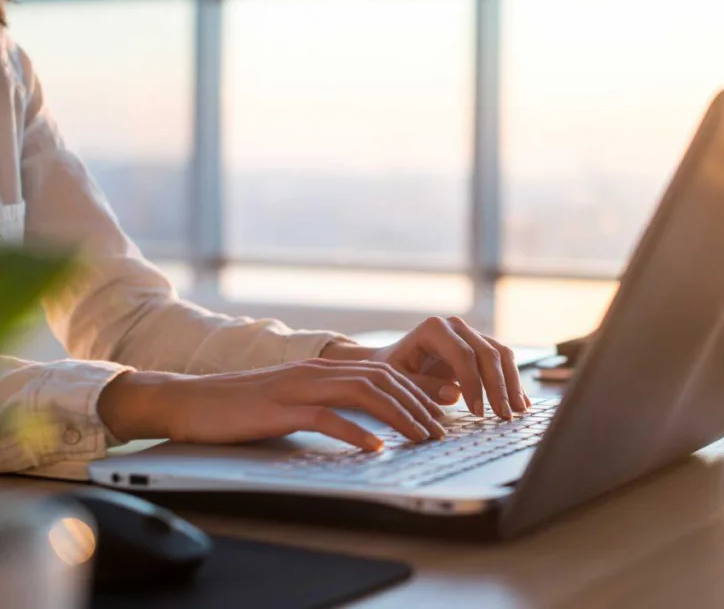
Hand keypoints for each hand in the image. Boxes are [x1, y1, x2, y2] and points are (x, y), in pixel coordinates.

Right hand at [96, 359, 446, 450]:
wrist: (189, 401)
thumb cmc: (241, 406)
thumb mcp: (292, 399)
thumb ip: (326, 403)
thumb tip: (364, 423)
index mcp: (322, 368)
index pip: (382, 372)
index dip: (416, 391)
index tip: (440, 412)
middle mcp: (316, 371)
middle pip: (382, 380)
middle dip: (418, 404)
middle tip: (440, 429)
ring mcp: (298, 387)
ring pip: (364, 393)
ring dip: (399, 416)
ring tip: (422, 437)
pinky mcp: (280, 408)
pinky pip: (326, 418)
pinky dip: (355, 433)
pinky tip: (375, 448)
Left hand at [324, 316, 528, 418]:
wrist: (393, 361)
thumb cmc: (393, 371)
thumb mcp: (398, 381)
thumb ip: (423, 387)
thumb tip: (455, 393)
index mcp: (435, 328)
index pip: (464, 355)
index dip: (474, 384)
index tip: (477, 412)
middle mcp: (456, 326)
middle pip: (487, 354)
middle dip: (498, 387)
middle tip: (504, 416)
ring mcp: (471, 333)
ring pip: (501, 355)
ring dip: (512, 384)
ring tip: (518, 411)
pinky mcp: (480, 346)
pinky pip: (503, 360)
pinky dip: (512, 381)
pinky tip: (521, 402)